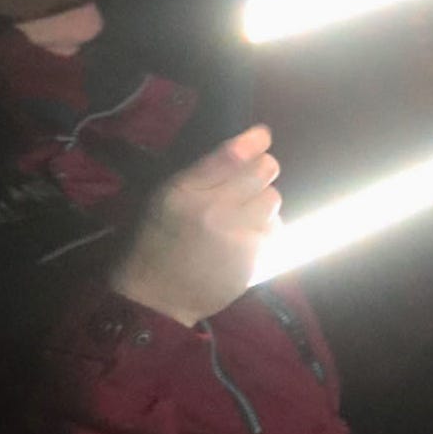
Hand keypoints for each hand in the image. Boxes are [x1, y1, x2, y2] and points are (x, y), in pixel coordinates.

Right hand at [109, 126, 281, 326]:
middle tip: (253, 178)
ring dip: (263, 201)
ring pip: (273, 198)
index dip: (254, 141)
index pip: (230, 156)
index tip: (262, 136)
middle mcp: (213, 210)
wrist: (157, 297)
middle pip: (263, 172)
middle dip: (263, 169)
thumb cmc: (157, 242)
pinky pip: (275, 228)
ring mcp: (236, 235)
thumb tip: (244, 150)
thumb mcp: (164, 200)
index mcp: (183, 191)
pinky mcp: (253, 257)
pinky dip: (266, 228)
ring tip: (244, 212)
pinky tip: (246, 236)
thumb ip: (200, 176)